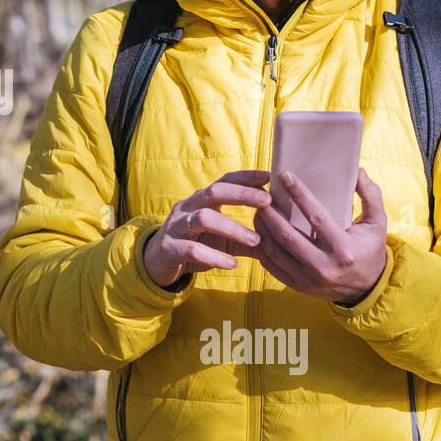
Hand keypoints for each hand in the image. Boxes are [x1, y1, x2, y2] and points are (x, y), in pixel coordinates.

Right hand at [144, 170, 271, 286]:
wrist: (158, 263)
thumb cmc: (195, 245)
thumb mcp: (224, 241)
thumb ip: (248, 237)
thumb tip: (282, 239)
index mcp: (202, 200)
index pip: (225, 181)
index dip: (246, 177)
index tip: (270, 177)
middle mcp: (188, 207)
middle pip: (214, 192)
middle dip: (242, 194)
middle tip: (267, 202)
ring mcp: (177, 226)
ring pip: (204, 218)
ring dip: (232, 228)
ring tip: (255, 240)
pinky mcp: (170, 247)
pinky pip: (193, 249)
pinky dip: (214, 256)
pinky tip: (233, 264)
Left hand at [251, 166, 387, 303]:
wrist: (367, 289)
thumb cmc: (370, 249)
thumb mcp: (377, 223)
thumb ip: (370, 196)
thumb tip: (358, 171)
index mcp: (344, 249)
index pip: (317, 217)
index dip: (299, 194)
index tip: (285, 176)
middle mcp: (324, 266)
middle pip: (288, 236)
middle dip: (271, 214)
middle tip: (262, 195)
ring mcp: (308, 279)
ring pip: (275, 251)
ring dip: (262, 229)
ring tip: (257, 210)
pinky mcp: (297, 285)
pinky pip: (271, 266)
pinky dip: (261, 248)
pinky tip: (258, 232)